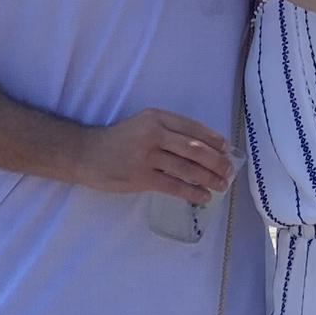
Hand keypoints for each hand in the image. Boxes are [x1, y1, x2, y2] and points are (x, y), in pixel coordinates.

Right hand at [75, 108, 232, 200]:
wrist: (87, 154)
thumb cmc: (119, 141)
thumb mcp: (142, 125)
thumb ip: (168, 131)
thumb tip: (203, 147)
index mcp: (156, 118)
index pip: (192, 128)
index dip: (213, 140)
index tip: (226, 149)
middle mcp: (153, 134)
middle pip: (194, 148)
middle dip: (216, 161)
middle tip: (228, 171)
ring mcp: (146, 156)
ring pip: (187, 168)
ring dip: (209, 178)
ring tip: (221, 186)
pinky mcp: (141, 177)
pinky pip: (174, 186)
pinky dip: (192, 192)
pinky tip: (203, 196)